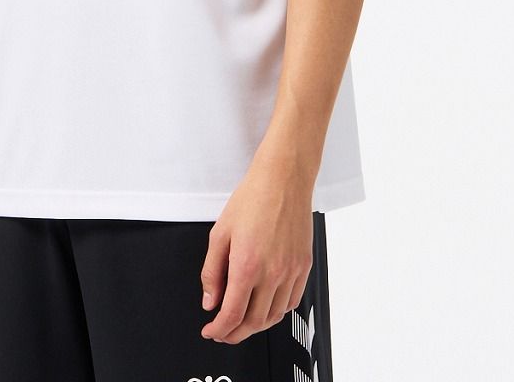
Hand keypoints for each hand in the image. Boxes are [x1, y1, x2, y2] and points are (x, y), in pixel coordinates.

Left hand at [198, 158, 313, 344]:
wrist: (283, 179)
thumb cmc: (253, 198)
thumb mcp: (220, 232)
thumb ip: (211, 271)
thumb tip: (209, 300)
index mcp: (247, 265)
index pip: (231, 315)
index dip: (218, 330)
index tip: (211, 332)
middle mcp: (272, 273)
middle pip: (253, 322)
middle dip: (234, 334)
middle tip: (223, 331)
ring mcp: (291, 272)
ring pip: (274, 317)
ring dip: (255, 326)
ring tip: (242, 322)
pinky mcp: (304, 266)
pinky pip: (292, 302)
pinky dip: (277, 312)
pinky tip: (266, 307)